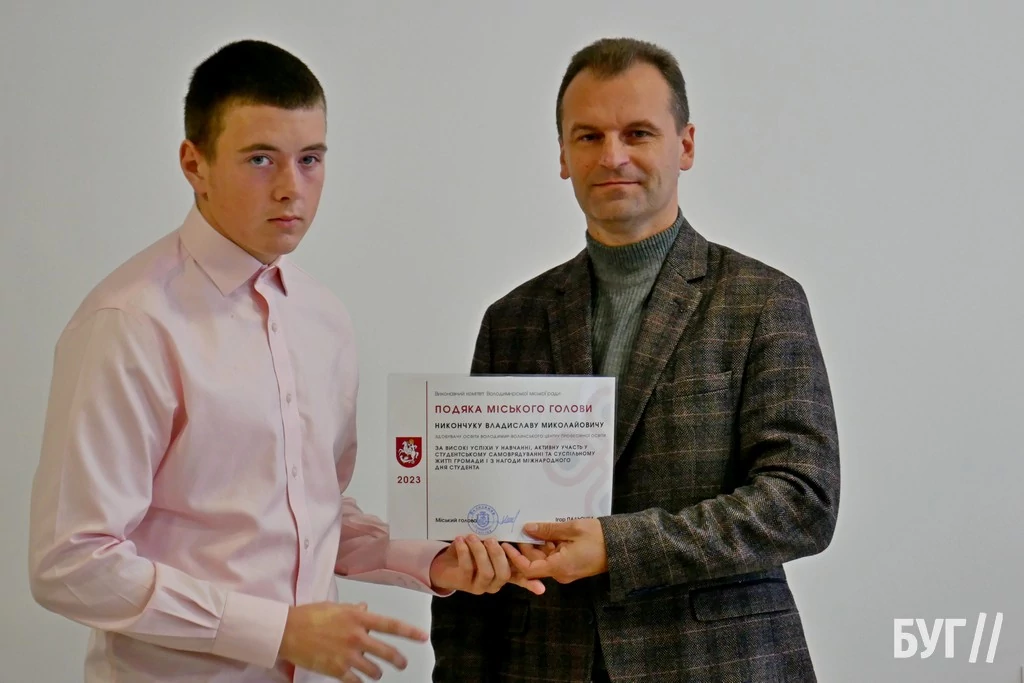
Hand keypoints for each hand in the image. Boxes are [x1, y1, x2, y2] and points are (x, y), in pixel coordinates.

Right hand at [277, 602, 426, 680]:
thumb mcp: (335, 607)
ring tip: (376, 672)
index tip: (423, 637)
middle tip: (403, 663)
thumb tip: (366, 608)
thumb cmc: (309, 615)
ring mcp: (347, 654)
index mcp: (358, 618)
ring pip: (374, 669)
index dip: (409, 632)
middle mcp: (356, 636)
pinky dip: (361, 681)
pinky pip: (356, 680)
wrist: (287, 631)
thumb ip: (354, 609)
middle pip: (387, 652)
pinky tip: (361, 680)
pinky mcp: (336, 669)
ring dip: (377, 672)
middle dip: (398, 660)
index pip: (391, 625)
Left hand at [430, 535, 544, 595]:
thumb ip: (499, 542)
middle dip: (498, 555)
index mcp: (503, 574)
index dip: (531, 583)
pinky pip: (467, 567)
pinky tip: (461, 540)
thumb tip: (513, 530)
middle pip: (503, 573)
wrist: (444, 564)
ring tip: (472, 537)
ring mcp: (479, 585)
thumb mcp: (485, 546)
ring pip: (486, 572)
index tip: (541, 587)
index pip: (520, 579)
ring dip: (479, 552)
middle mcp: (493, 583)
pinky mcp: (463, 583)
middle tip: (491, 539)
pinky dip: (464, 552)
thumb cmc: (470, 553)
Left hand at [503, 519, 607, 583]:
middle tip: (518, 528)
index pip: (529, 569)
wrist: (621, 547)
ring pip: (544, 559)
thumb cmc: (599, 537)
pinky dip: (548, 546)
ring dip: (537, 545)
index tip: (506, 544)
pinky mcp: (571, 566)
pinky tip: (546, 532)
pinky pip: (554, 558)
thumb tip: (528, 528)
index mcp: (559, 567)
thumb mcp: (572, 529)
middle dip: (525, 547)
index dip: (515, 557)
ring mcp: (566, 571)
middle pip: (535, 563)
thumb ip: (548, 530)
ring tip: (531, 526)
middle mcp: (560, 573)